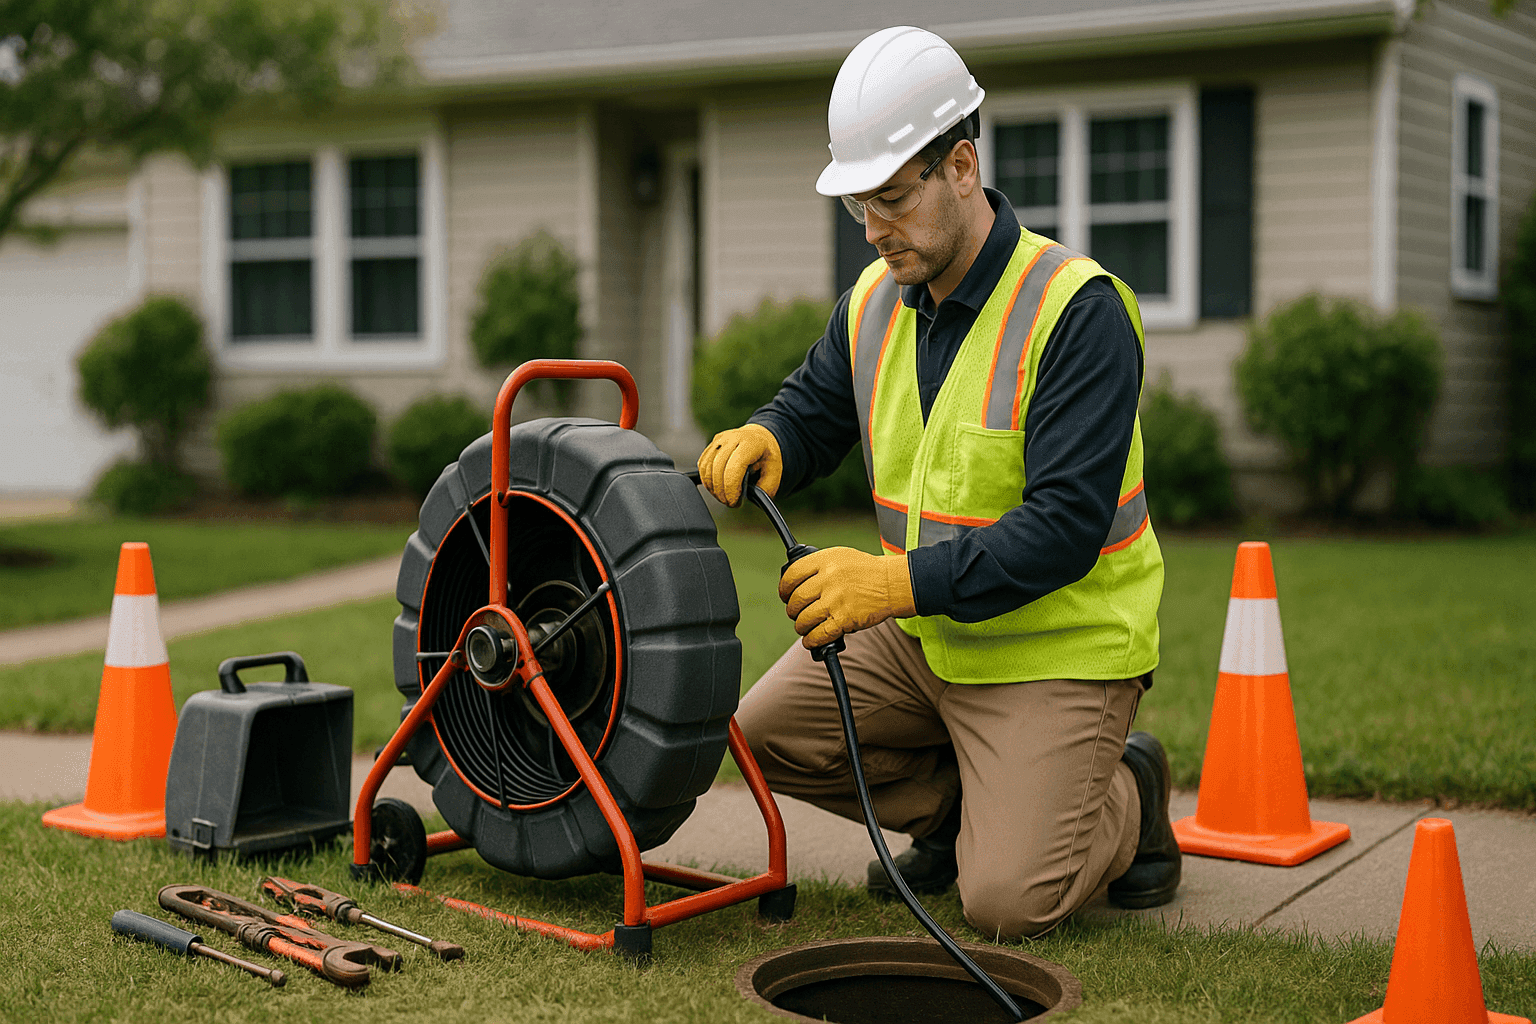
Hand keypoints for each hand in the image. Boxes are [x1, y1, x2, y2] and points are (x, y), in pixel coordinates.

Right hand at [697, 424, 781, 506]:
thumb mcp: (775, 471)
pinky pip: (702, 464)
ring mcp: (720, 440)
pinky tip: (717, 487)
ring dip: (712, 487)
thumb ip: (766, 487)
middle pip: (717, 468)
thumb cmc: (767, 455)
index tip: (734, 502)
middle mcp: (733, 438)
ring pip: (707, 467)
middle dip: (721, 491)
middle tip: (729, 503)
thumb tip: (752, 498)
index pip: (733, 468)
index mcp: (750, 444)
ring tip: (723, 497)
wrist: (761, 437)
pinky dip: (707, 480)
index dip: (731, 488)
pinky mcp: (712, 444)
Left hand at [779, 547, 916, 648]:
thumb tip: (795, 583)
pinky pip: (819, 634)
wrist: (893, 584)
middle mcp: (829, 579)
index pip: (792, 575)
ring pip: (804, 619)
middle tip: (796, 613)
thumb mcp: (841, 557)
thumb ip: (818, 567)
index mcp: (825, 560)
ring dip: (801, 626)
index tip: (785, 595)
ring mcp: (836, 599)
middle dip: (792, 610)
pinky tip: (811, 640)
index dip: (784, 589)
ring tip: (805, 626)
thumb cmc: (867, 571)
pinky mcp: (845, 619)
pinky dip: (811, 640)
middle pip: (796, 600)